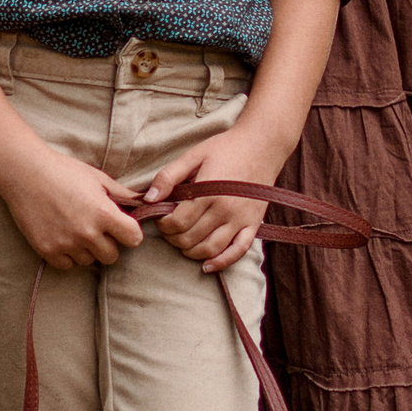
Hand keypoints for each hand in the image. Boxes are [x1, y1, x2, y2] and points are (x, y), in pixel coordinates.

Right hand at [0, 143, 150, 271]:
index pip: (134, 239)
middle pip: (112, 256)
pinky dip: (67, 255)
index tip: (122, 227)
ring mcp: (66, 243)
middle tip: (97, 228)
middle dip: (108, 244)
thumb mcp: (99, 179)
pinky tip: (62, 236)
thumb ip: (123, 195)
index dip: (130, 233)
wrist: (25, 173)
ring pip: (89, 260)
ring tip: (75, 228)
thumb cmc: (65, 171)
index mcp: (103, 213)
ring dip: (86, 249)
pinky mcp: (47, 250)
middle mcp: (86, 232)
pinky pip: (67, 265)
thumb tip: (145, 203)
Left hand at [138, 123, 281, 273]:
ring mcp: (241, 219)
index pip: (177, 222)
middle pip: (190, 238)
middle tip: (170, 228)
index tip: (160, 218)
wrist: (262, 145)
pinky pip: (238, 251)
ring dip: (190, 251)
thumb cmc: (225, 148)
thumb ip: (169, 177)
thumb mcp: (194, 155)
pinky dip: (222, 262)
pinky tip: (207, 266)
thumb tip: (149, 199)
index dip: (163, 224)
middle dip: (173, 238)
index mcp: (208, 191)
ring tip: (183, 242)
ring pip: (210, 249)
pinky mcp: (253, 224)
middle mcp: (226, 209)